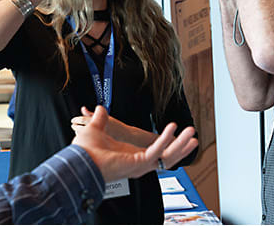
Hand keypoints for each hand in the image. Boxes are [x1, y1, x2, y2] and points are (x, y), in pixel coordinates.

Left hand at [72, 106, 197, 181]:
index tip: (178, 135)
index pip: (157, 152)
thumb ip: (100, 119)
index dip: (168, 144)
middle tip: (194, 137)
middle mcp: (139, 163)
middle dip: (182, 147)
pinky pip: (157, 150)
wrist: (79, 161)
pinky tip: (173, 127)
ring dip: (181, 144)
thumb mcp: (96, 129)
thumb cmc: (85, 152)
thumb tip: (99, 108)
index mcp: (132, 156)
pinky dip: (166, 138)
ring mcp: (141, 164)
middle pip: (167, 157)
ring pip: (167, 156)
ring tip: (193, 133)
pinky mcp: (139, 162)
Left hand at [72, 106, 139, 143]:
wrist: (125, 137)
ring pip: (81, 135)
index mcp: (98, 120)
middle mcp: (96, 128)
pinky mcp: (96, 143)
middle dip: (75, 126)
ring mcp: (95, 137)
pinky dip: (83, 138)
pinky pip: (85, 141)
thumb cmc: (114, 126)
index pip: (82, 119)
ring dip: (77, 132)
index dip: (76, 119)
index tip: (73, 120)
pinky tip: (84, 137)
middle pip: (79, 127)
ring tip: (77, 131)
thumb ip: (92, 113)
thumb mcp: (105, 116)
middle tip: (73, 124)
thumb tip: (83, 108)